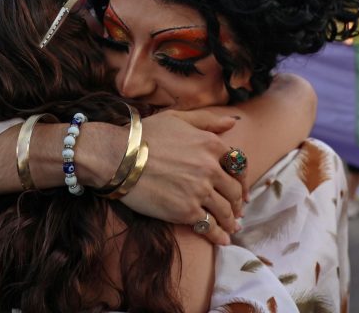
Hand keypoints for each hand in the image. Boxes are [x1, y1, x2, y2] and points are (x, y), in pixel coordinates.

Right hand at [118, 109, 243, 244]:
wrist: (117, 157)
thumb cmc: (143, 135)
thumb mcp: (176, 118)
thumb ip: (206, 120)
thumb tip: (232, 122)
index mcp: (211, 144)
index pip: (238, 165)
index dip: (241, 179)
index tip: (240, 189)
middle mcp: (210, 168)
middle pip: (234, 191)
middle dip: (237, 203)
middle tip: (236, 211)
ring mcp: (200, 191)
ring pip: (225, 210)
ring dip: (231, 220)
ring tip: (231, 226)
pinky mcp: (186, 211)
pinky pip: (209, 226)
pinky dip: (219, 235)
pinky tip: (222, 240)